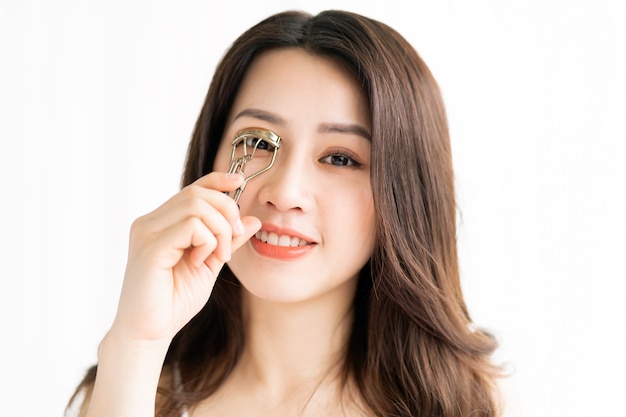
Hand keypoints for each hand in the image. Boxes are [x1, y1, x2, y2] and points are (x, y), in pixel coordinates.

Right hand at [110, 172, 260, 343]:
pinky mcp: (150, 246)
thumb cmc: (174, 301)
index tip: (240, 182)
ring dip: (219, 230)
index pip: (192, 189)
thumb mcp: (210, 264)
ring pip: (196, 206)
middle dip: (227, 213)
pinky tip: (200, 262)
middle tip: (235, 241)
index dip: (217, 180)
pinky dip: (206, 241)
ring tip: (218, 257)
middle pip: (198, 194)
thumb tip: (252, 220)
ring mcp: (146, 232)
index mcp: (162, 223)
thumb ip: (228, 241)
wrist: (148, 333)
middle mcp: (150, 222)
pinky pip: (190, 225)